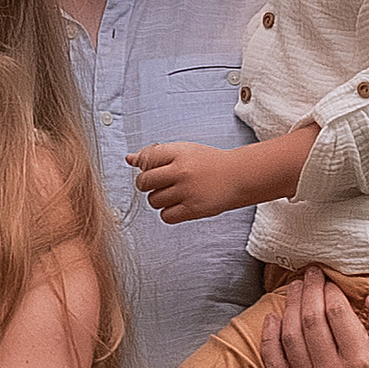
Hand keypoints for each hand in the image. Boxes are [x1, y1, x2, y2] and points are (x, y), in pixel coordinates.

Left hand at [128, 139, 254, 223]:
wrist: (239, 176)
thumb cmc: (209, 163)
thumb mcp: (184, 151)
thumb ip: (156, 155)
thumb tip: (129, 159)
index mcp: (178, 152)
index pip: (145, 159)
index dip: (145, 166)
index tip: (155, 169)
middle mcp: (182, 171)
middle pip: (143, 182)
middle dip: (147, 185)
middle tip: (160, 184)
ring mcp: (187, 191)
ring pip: (153, 201)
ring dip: (159, 200)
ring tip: (175, 194)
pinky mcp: (194, 209)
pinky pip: (166, 216)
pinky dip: (169, 213)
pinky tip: (180, 205)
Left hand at [253, 271, 368, 367]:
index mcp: (362, 362)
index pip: (335, 312)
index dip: (330, 289)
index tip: (330, 277)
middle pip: (310, 321)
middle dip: (308, 291)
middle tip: (310, 274)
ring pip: (291, 338)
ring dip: (290, 307)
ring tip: (296, 289)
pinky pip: (275, 364)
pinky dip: (269, 338)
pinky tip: (274, 317)